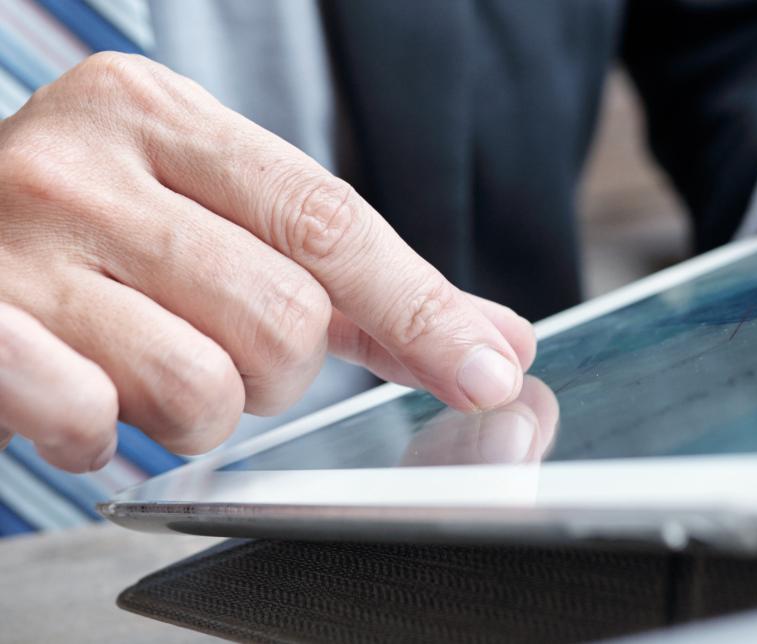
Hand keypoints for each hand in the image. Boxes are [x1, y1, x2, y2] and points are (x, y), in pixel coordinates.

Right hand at [0, 53, 535, 472]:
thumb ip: (362, 283)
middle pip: (283, 319)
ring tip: (140, 363)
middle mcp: (83, 167)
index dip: (420, 310)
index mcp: (160, 116)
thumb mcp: (220, 212)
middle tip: (213, 337)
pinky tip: (78, 391)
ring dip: (197, 409)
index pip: (329, 222)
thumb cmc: (96, 228)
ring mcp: (14, 249)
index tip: (489, 371)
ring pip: (203, 388)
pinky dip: (103, 434)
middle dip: (276, 366)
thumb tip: (497, 343)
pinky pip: (95, 422)